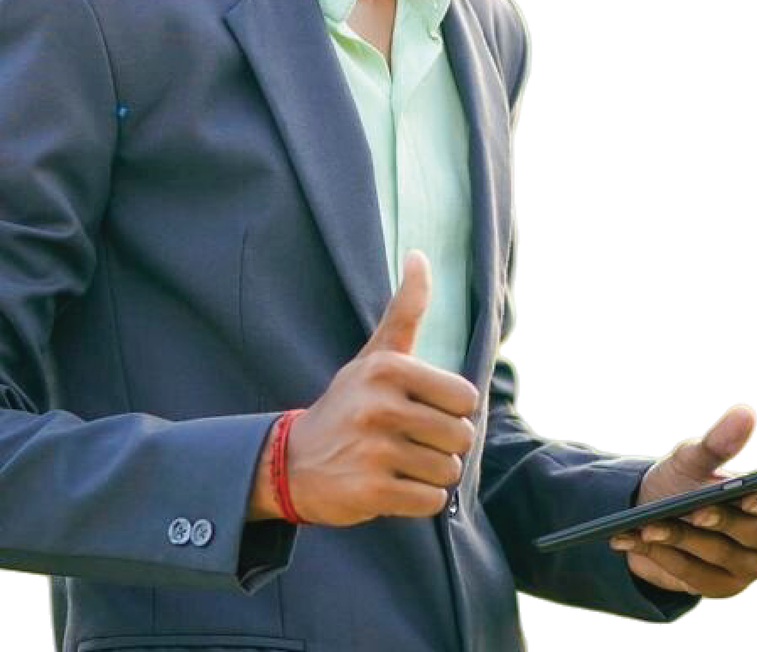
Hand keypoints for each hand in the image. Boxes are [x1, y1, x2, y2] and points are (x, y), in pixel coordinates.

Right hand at [285, 249, 481, 527]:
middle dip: (443, 445)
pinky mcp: (371, 491)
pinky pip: (430, 501)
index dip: (451, 409)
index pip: (464, 397)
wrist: (292, 462)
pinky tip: (393, 485)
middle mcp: (380, 406)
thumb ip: (404, 310)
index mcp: (387, 369)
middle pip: (460, 436)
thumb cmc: (347, 405)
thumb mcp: (373, 356)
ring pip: (448, 471)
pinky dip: (419, 499)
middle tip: (410, 441)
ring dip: (431, 474)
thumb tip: (419, 255)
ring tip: (400, 462)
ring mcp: (374, 450)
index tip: (422, 410)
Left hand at [610, 402, 756, 599]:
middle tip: (691, 511)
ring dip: (682, 540)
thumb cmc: (686, 479)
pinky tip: (635, 542)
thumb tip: (745, 412)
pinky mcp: (725, 587)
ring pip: (723, 557)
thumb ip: (719, 441)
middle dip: (721, 523)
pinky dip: (663, 558)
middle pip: (756, 536)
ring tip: (647, 527)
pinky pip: (697, 578)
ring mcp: (753, 568)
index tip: (744, 498)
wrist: (654, 511)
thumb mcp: (694, 458)